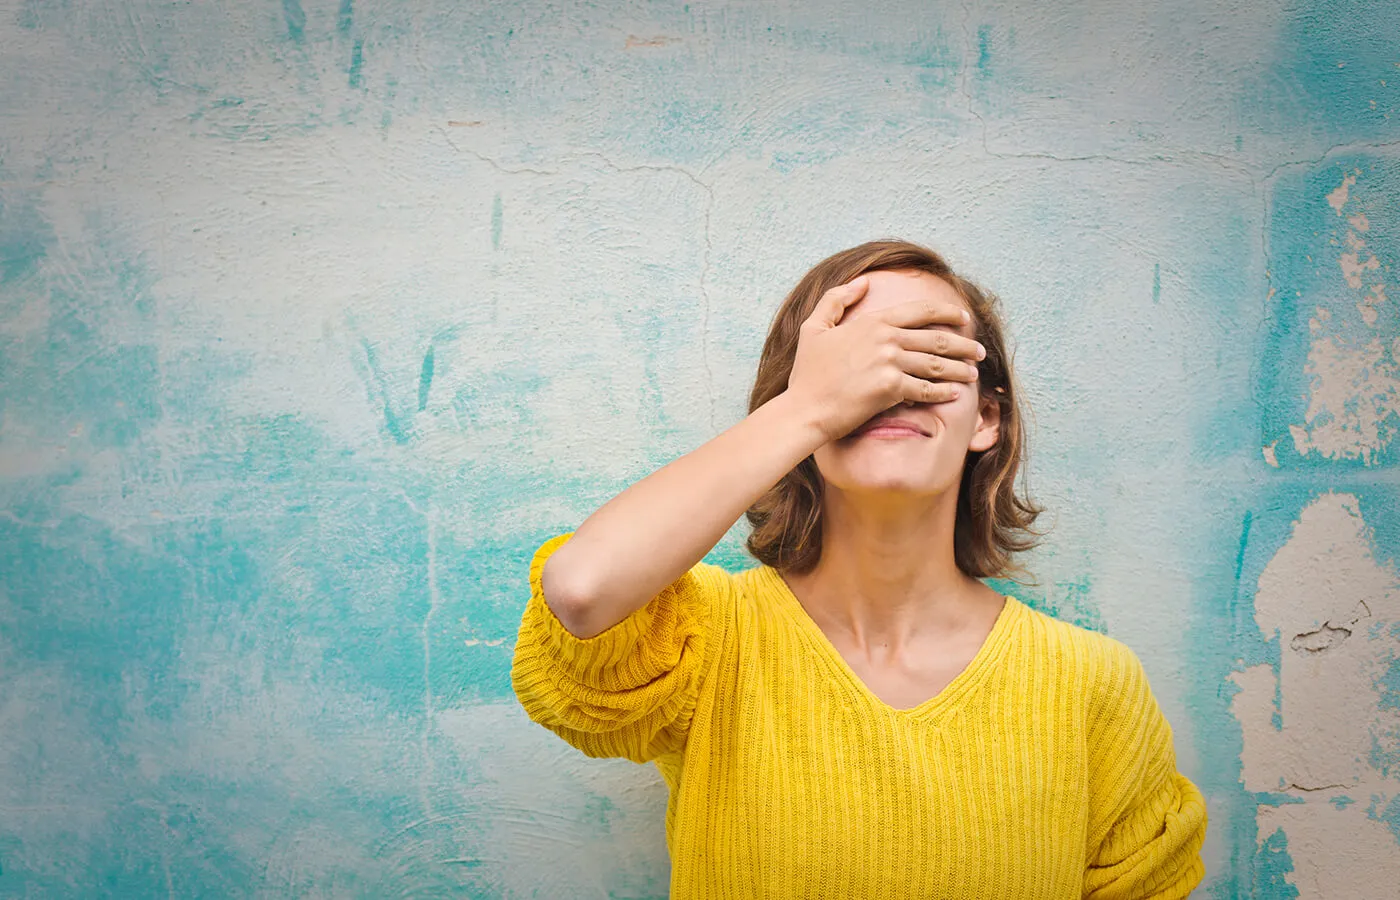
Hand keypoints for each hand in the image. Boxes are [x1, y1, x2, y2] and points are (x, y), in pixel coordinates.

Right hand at [785, 274, 985, 441]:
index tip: (964, 319)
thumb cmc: (808, 372)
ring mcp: (890, 363)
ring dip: (959, 369)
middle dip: (963, 344)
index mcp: (873, 321)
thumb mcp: (814, 327)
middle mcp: (886, 338)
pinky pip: (926, 389)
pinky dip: (944, 392)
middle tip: (979, 350)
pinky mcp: (891, 389)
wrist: (804, 409)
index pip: (921, 311)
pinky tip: (955, 394)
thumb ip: (836, 299)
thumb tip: (862, 282)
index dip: (947, 313)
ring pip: (936, 364)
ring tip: (973, 372)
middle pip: (936, 338)